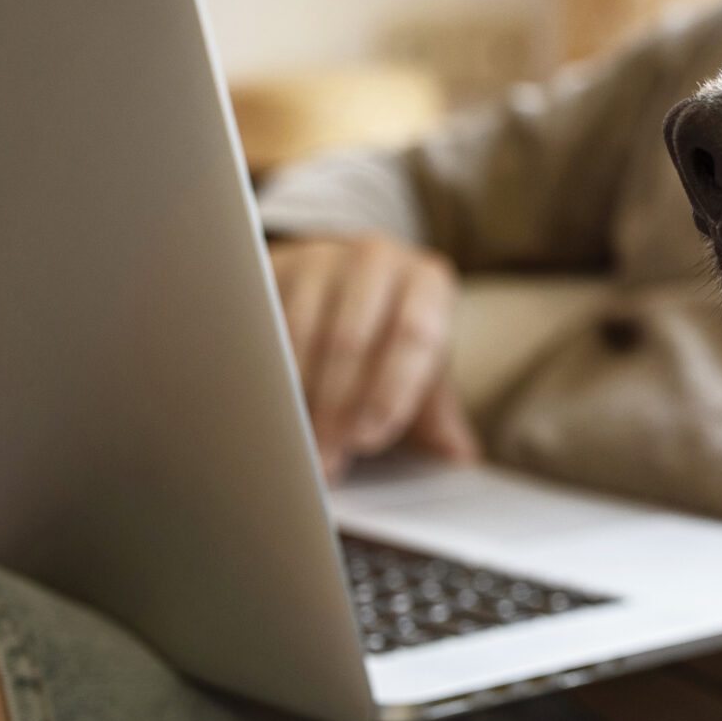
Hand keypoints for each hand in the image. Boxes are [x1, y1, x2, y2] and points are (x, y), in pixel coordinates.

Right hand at [268, 234, 479, 481]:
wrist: (341, 277)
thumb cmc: (390, 328)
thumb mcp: (421, 363)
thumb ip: (437, 411)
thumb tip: (459, 458)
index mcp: (425, 280)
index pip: (414, 334)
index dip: (391, 391)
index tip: (369, 439)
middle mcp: (376, 260)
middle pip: (352, 339)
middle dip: (336, 408)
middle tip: (325, 460)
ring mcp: (320, 259)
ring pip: (302, 334)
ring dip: (295, 399)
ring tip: (295, 447)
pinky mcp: (272, 270)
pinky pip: (262, 327)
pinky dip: (264, 376)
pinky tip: (266, 413)